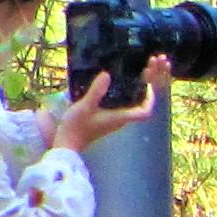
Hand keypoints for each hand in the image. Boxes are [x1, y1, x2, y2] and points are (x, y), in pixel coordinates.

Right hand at [50, 58, 167, 155]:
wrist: (66, 142)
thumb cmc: (76, 126)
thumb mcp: (85, 106)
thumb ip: (96, 91)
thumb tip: (107, 74)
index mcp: (120, 117)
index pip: (144, 112)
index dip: (150, 99)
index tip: (148, 84)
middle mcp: (120, 119)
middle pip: (140, 105)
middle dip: (143, 90)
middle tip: (141, 74)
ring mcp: (114, 119)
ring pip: (130, 105)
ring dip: (134, 91)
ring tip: (130, 75)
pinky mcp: (107, 118)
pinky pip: (120, 105)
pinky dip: (122, 95)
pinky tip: (113, 84)